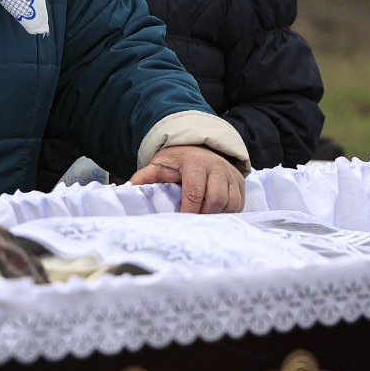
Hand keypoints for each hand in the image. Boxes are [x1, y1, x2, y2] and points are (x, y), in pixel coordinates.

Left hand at [130, 145, 245, 213]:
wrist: (199, 146)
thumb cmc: (178, 160)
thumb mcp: (161, 164)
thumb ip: (146, 176)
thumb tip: (129, 188)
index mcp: (195, 163)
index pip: (195, 192)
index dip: (189, 211)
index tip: (181, 223)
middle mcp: (216, 166)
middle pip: (216, 200)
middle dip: (204, 215)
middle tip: (192, 223)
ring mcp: (231, 173)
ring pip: (230, 203)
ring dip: (217, 215)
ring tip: (203, 219)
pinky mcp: (240, 181)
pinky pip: (239, 203)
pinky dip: (228, 213)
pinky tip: (216, 215)